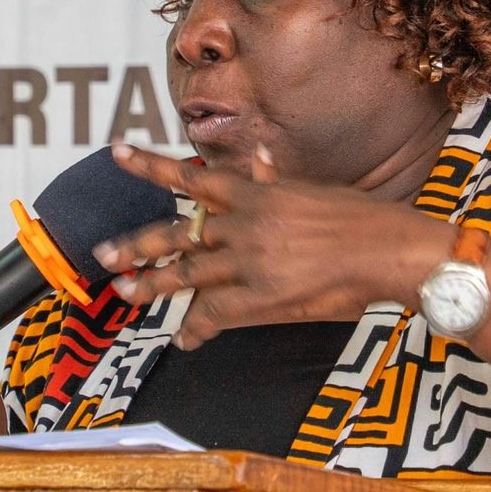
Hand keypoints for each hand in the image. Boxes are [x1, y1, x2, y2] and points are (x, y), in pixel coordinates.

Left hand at [93, 143, 450, 349]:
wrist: (388, 249)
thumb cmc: (358, 218)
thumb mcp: (311, 191)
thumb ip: (274, 179)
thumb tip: (258, 157)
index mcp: (256, 194)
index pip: (191, 176)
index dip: (150, 165)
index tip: (118, 152)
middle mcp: (245, 225)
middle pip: (177, 233)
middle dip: (137, 245)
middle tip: (102, 255)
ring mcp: (250, 262)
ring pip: (187, 275)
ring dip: (153, 285)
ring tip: (125, 293)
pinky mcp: (262, 298)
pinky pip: (216, 315)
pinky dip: (197, 328)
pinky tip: (185, 338)